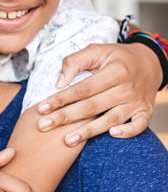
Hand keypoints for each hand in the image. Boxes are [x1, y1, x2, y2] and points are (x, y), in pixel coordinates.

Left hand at [37, 42, 159, 144]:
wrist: (150, 63)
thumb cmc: (115, 58)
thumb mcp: (97, 50)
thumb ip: (75, 61)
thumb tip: (58, 82)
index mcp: (114, 71)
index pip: (82, 89)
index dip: (61, 99)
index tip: (41, 108)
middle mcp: (126, 88)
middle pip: (92, 106)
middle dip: (65, 117)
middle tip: (43, 126)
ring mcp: (136, 102)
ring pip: (110, 119)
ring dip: (88, 131)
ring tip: (67, 141)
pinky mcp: (145, 112)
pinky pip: (139, 126)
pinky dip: (128, 131)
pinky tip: (111, 135)